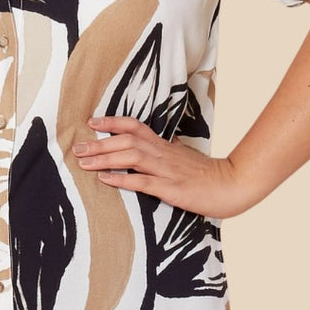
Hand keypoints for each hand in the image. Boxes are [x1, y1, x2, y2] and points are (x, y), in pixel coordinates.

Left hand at [73, 115, 259, 218]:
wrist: (231, 185)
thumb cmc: (207, 173)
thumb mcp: (185, 156)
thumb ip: (170, 150)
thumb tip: (164, 143)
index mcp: (164, 145)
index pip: (134, 126)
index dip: (112, 122)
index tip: (92, 122)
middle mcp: (162, 153)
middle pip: (126, 140)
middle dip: (99, 143)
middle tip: (77, 147)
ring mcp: (166, 170)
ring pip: (130, 157)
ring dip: (104, 158)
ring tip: (83, 162)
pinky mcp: (171, 188)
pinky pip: (142, 182)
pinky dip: (121, 179)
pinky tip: (104, 179)